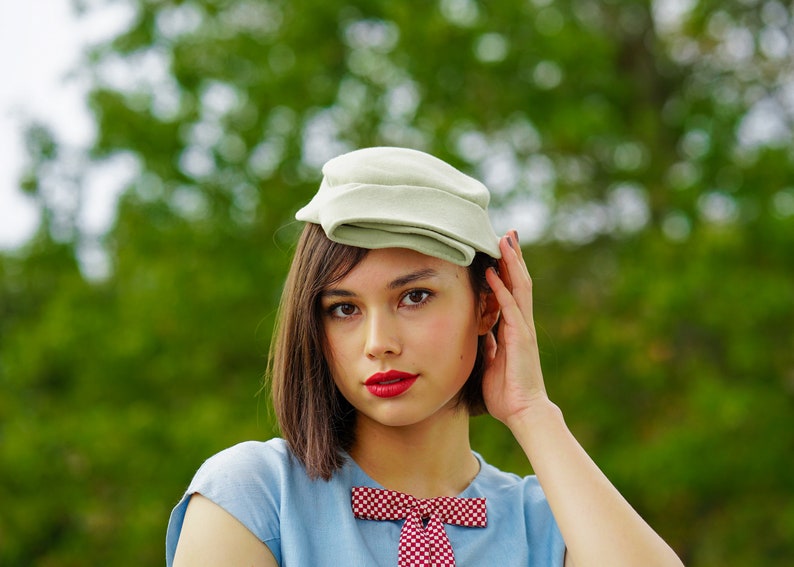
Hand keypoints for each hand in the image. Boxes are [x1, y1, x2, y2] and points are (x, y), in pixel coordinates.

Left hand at [482, 230, 548, 425]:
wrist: (523, 412)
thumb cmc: (506, 391)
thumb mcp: (492, 361)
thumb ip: (490, 343)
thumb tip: (481, 330)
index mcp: (514, 328)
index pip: (512, 291)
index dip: (507, 269)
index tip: (500, 248)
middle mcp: (521, 324)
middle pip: (519, 282)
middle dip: (513, 257)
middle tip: (507, 233)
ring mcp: (523, 329)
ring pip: (519, 288)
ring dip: (512, 263)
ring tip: (504, 240)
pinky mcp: (521, 339)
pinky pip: (510, 308)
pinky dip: (502, 289)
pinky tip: (494, 273)